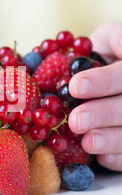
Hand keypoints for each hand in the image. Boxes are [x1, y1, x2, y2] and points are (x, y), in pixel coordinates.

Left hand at [69, 21, 121, 171]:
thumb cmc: (106, 53)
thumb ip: (117, 37)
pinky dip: (119, 158)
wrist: (105, 72)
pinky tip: (101, 157)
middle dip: (104, 113)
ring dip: (112, 139)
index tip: (75, 86)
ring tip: (87, 141)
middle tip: (76, 120)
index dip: (104, 82)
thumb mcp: (111, 36)